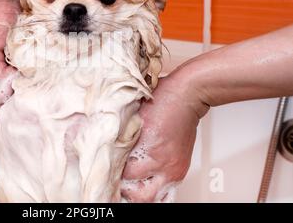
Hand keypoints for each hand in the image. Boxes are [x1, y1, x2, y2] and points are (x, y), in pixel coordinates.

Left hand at [121, 68, 206, 201]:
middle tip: (116, 183)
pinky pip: (166, 189)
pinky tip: (145, 179)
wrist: (187, 96)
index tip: (107, 168)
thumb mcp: (133, 116)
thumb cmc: (162, 101)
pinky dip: (154, 187)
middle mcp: (164, 165)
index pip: (124, 176)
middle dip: (126, 191)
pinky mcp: (181, 169)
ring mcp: (174, 169)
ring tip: (130, 185)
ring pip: (154, 197)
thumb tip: (108, 147)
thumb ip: (122, 136)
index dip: (113, 172)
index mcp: (150, 150)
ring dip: (141, 193)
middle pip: (140, 196)